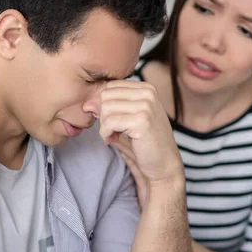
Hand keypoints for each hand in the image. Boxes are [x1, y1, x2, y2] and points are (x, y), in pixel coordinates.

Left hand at [99, 80, 184, 196]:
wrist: (164, 164)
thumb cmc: (147, 142)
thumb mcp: (128, 118)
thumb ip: (110, 107)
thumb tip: (87, 104)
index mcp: (147, 88)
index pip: (110, 86)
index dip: (105, 105)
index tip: (113, 121)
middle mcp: (148, 93)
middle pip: (106, 95)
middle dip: (103, 115)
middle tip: (112, 130)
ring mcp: (146, 106)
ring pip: (105, 108)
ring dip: (104, 126)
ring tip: (114, 136)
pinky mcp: (141, 121)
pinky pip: (109, 122)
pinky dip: (105, 134)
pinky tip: (114, 140)